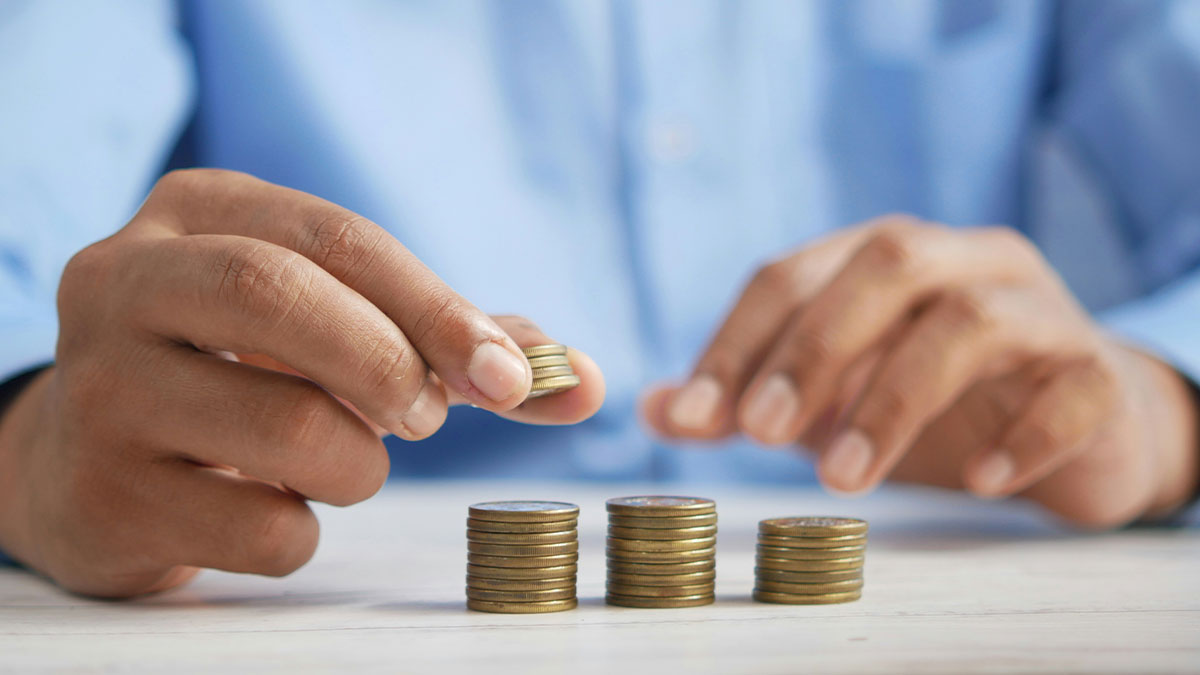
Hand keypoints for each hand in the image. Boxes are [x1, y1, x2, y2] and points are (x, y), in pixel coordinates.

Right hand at [0, 169, 603, 596]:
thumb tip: (582, 381)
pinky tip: (270, 507)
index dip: (438, 308)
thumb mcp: (331, 324)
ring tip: (338, 461)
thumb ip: (454, 343)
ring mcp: (99, 389)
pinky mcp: (101, 494)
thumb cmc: (244, 374)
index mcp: (198, 213)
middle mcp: (126, 281)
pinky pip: (259, 529)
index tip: (510, 377)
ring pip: (286, 429)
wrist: (91, 459)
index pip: (338, 238)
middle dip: (390, 364)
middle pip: (281, 296)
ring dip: (357, 465)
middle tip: (427, 417)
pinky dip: (303, 532)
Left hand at [643, 217, 1196, 526]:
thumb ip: (746, 398)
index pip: (792, 273)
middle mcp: (962, 262)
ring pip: (971, 320)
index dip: (736, 341)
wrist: (1079, 423)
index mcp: (883, 258)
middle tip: (761, 434)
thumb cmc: (936, 401)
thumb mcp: (830, 398)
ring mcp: (1039, 310)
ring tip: (844, 479)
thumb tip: (653, 409)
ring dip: (894, 399)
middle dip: (813, 348)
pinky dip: (1022, 435)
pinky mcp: (1099, 372)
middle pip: (885, 264)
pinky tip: (978, 481)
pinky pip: (1071, 389)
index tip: (692, 416)